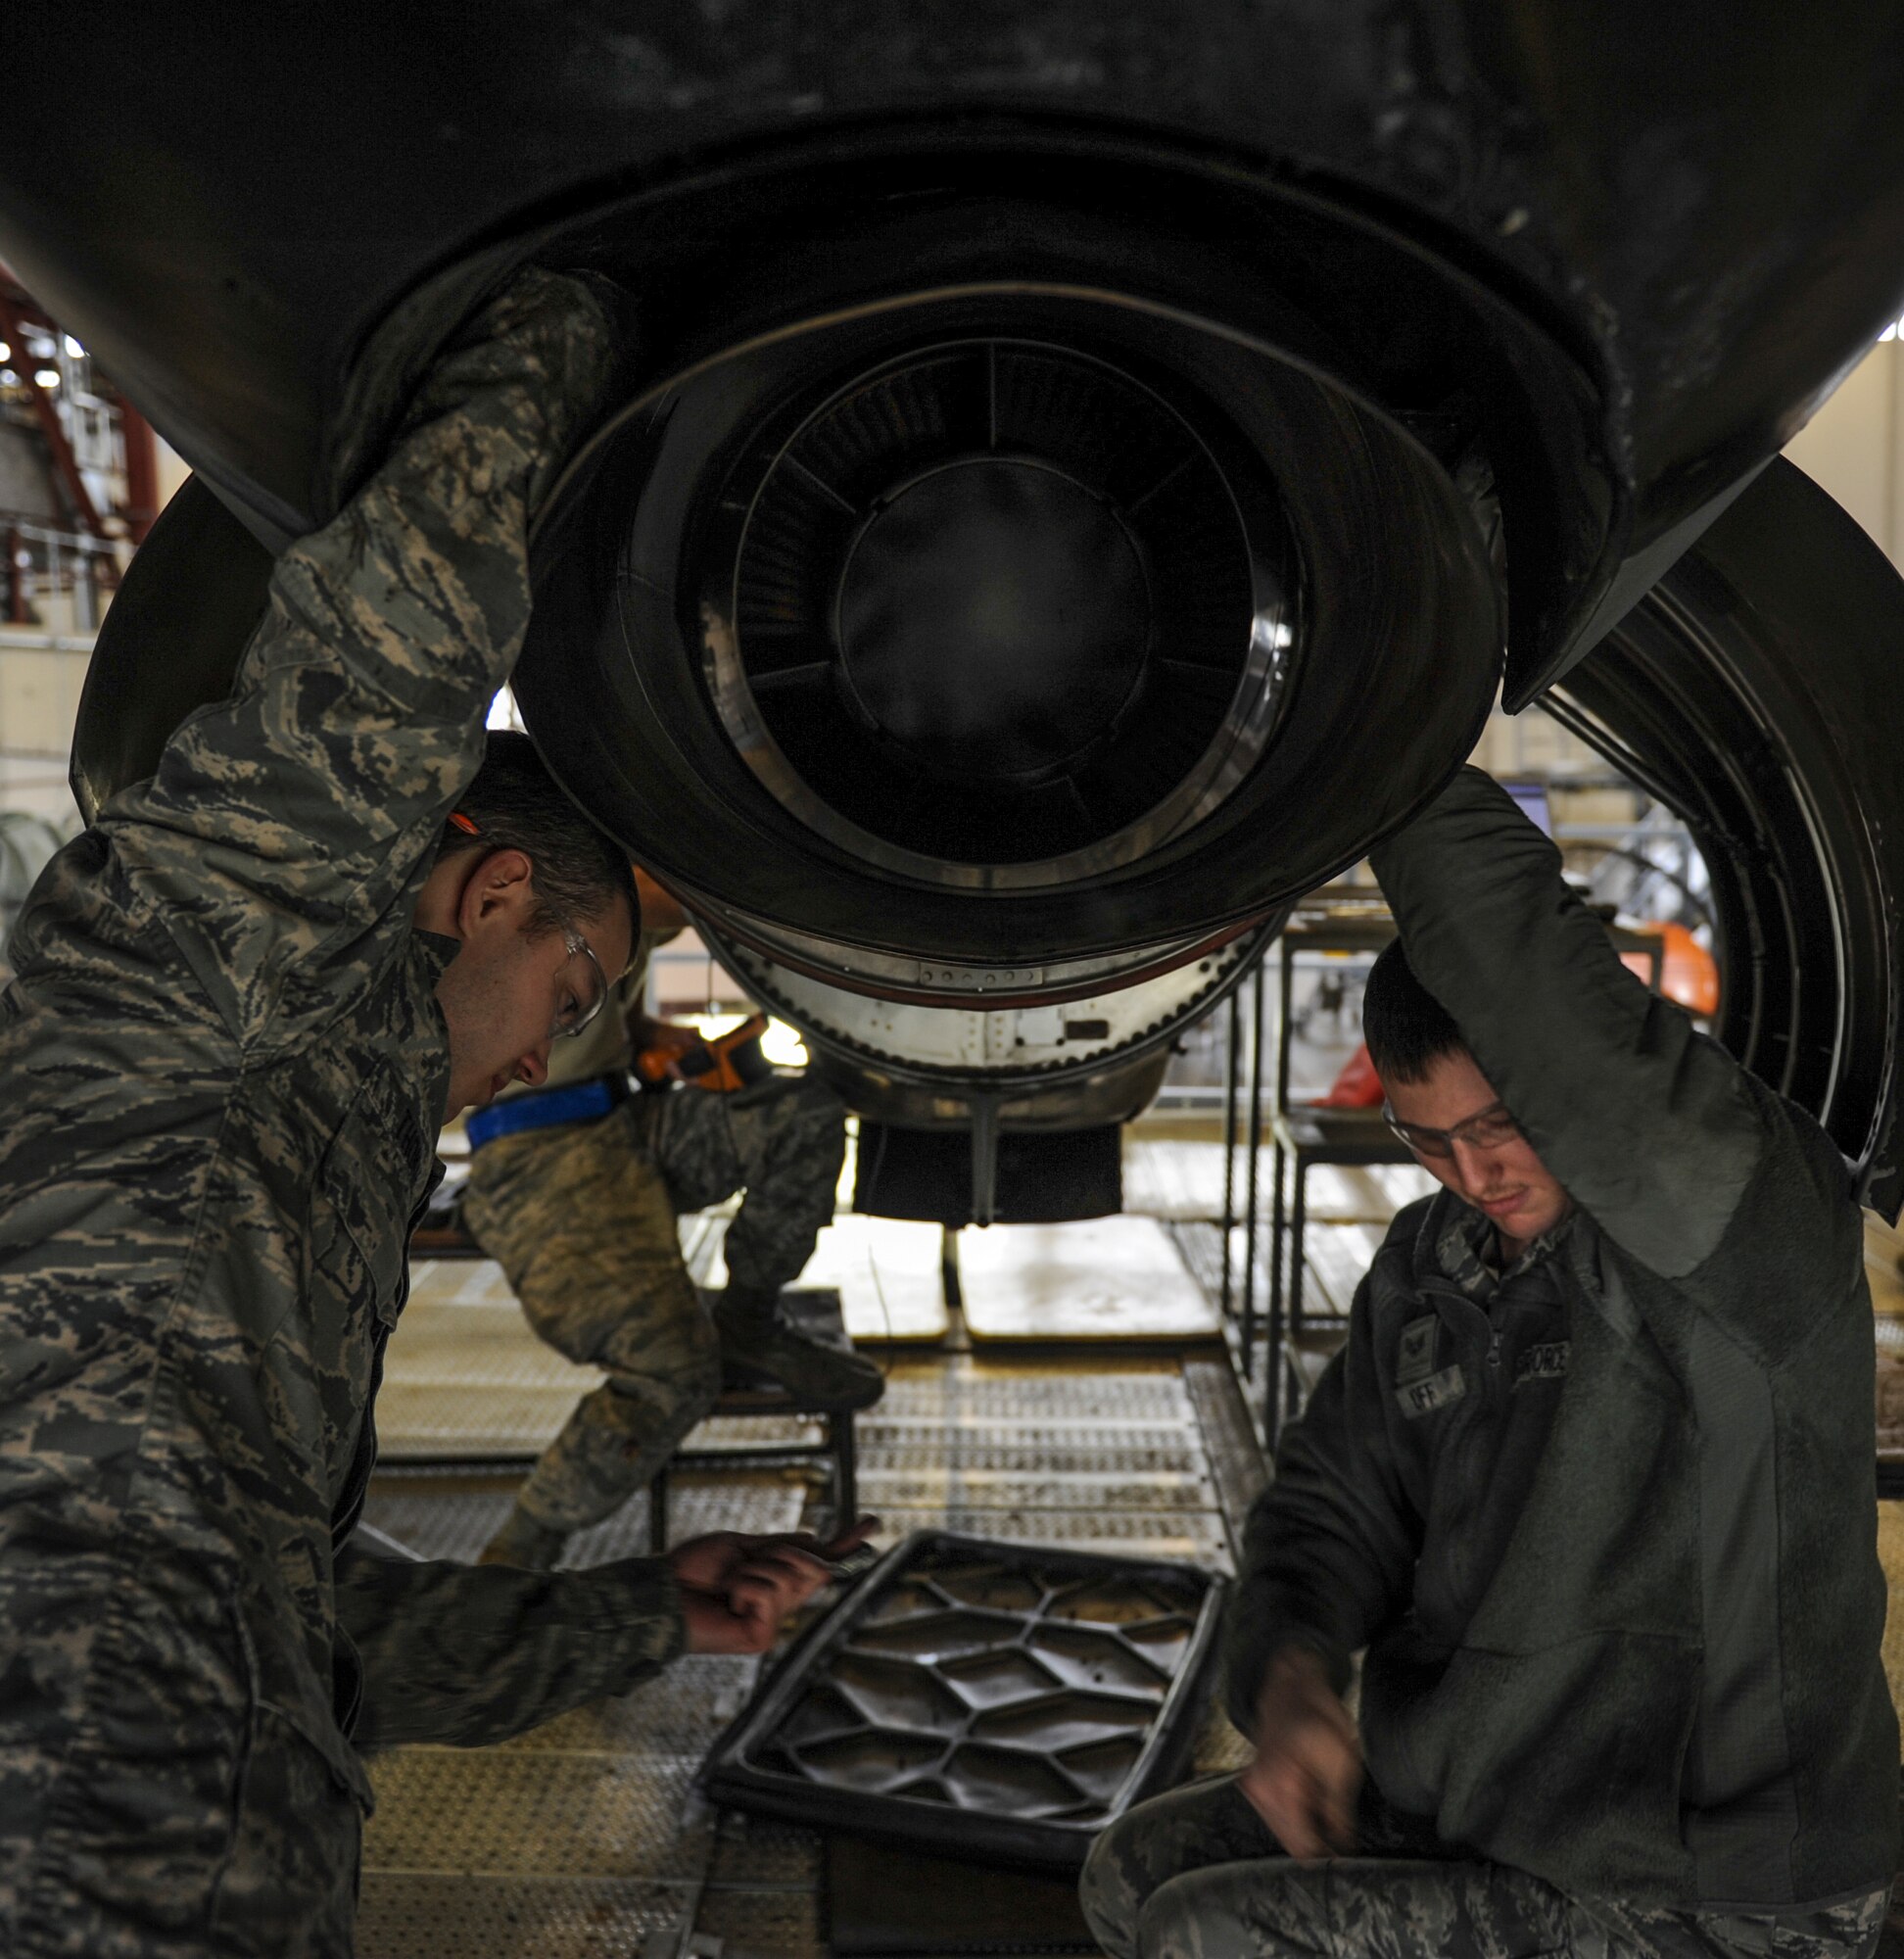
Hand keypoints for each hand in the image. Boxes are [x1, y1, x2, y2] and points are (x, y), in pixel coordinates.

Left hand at [669, 1520, 877, 1654]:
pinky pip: (768, 1593)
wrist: (662, 1592)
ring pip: (787, 1576)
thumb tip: (817, 1540)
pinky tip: (727, 1601)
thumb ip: (781, 1547)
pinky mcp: (761, 1637)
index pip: (818, 1560)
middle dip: (778, 1553)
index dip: (847, 1542)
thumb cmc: (693, 1571)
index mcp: (776, 1580)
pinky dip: (744, 1585)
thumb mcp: (743, 1547)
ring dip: (752, 1570)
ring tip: (726, 1585)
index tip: (873, 1523)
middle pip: (809, 1564)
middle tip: (741, 1563)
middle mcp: (779, 1603)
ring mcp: (771, 1621)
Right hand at [1237, 1646, 1361, 1855]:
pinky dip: (1296, 1818)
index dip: (1328, 1858)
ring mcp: (1253, 1790)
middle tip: (1342, 1838)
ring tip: (1328, 1814)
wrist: (1291, 1687)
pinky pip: (1278, 1818)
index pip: (1303, 1847)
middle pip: (1291, 1844)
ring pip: (1285, 1833)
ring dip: (1307, 1831)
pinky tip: (1312, 1803)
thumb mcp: (1342, 1763)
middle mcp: (1259, 1792)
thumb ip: (1338, 1811)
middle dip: (1317, 1846)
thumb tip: (1342, 1849)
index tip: (1347, 1860)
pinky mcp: (1254, 1787)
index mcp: (1281, 1787)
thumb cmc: (1318, 1718)